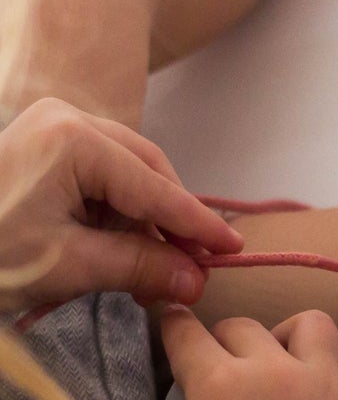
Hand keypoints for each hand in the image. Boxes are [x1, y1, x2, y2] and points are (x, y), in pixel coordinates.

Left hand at [0, 98, 242, 311]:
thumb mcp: (66, 267)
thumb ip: (139, 267)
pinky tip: (120, 249)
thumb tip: (196, 279)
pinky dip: (115, 214)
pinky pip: (100, 177)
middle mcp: (66, 119)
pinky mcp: (42, 145)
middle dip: (170, 222)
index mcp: (72, 139)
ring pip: (128, 174)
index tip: (234, 251)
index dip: (197, 226)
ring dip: (144, 222)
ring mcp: (51, 127)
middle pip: (148, 171)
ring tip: (152, 269)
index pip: (155, 188)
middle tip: (194, 268)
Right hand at [133, 307, 337, 399]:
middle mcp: (277, 376)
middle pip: (245, 327)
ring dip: (287, 335)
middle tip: (214, 364)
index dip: (171, 325)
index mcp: (220, 387)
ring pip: (312, 327)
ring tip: (277, 363)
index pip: (188, 333)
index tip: (168, 324)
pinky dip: (317, 388)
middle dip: (221, 338)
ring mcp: (328, 394)